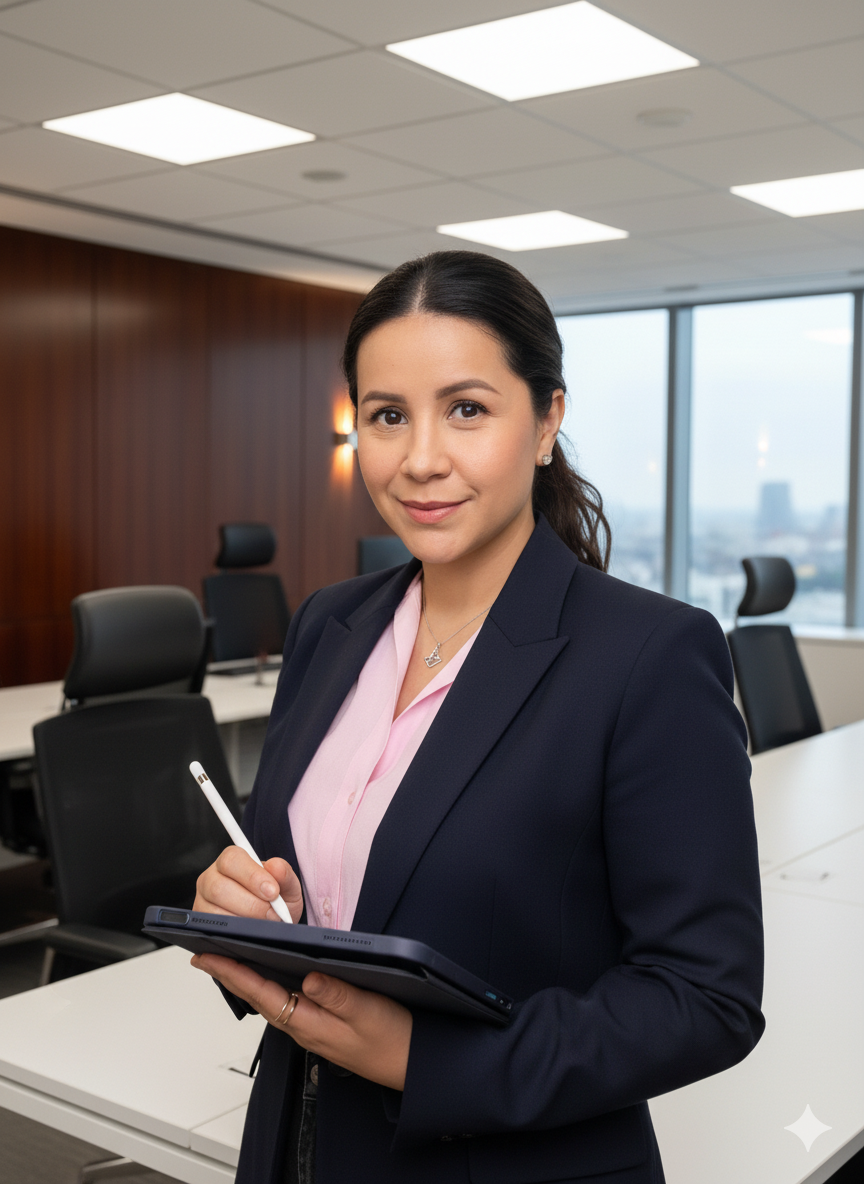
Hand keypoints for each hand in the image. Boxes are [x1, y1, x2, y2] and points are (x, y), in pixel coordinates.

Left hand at [190, 954, 411, 1090]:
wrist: (409, 1066)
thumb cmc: (392, 1040)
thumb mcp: (368, 1011)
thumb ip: (337, 994)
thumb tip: (308, 978)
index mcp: (309, 1023)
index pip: (261, 993)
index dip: (232, 973)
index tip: (208, 957)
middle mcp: (304, 1027)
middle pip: (258, 996)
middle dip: (231, 975)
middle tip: (207, 953)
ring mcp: (312, 1027)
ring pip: (270, 1000)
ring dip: (247, 979)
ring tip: (230, 959)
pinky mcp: (322, 1025)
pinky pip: (286, 1003)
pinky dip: (269, 986)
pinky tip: (270, 976)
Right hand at [194, 845, 303, 923]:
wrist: (273, 924)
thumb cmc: (276, 900)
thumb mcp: (287, 886)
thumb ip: (284, 874)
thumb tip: (275, 866)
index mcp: (231, 861)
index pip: (232, 860)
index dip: (252, 876)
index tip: (273, 892)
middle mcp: (210, 878)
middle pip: (219, 887)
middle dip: (251, 904)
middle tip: (273, 914)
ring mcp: (202, 902)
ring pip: (215, 911)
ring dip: (244, 920)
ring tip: (265, 924)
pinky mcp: (202, 924)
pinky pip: (213, 930)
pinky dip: (235, 933)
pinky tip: (251, 933)